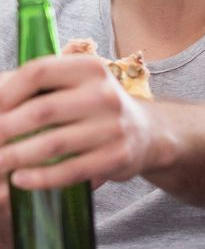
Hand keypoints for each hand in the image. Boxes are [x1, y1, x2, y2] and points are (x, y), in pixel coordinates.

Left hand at [0, 55, 157, 189]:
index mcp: (89, 68)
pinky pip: (71, 170)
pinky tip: (20, 180)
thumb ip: (35, 86)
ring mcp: (113, 127)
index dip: (6, 91)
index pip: (38, 72)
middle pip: (42, 111)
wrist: (146, 132)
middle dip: (4, 129)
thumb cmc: (95, 106)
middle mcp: (104, 94)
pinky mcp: (117, 157)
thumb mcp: (74, 84)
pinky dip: (41, 178)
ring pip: (54, 144)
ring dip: (16, 157)